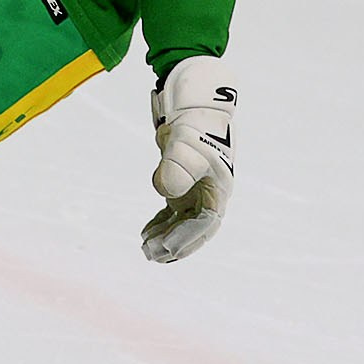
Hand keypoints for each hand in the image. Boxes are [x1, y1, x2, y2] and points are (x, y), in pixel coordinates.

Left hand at [142, 56, 236, 262]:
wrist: (192, 107)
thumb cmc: (194, 125)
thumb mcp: (184, 144)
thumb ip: (176, 167)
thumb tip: (165, 192)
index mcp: (218, 189)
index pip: (205, 223)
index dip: (187, 238)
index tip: (167, 250)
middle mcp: (210, 194)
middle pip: (195, 229)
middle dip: (175, 245)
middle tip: (152, 256)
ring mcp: (197, 191)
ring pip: (182, 223)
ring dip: (165, 237)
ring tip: (145, 249)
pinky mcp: (183, 186)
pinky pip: (173, 213)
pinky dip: (161, 224)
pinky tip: (145, 233)